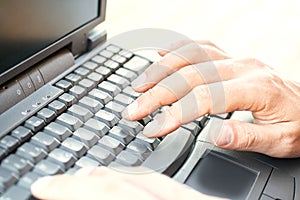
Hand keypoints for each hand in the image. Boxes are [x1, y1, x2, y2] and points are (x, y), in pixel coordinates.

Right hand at [31, 167, 222, 199]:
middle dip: (88, 182)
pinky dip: (141, 182)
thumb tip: (96, 193)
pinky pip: (167, 186)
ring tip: (89, 177)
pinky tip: (130, 183)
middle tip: (60, 182)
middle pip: (128, 183)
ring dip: (115, 178)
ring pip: (148, 180)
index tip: (46, 188)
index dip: (75, 189)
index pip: (114, 194)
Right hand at [122, 40, 299, 157]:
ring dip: (163, 68)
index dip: (174, 113)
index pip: (204, 98)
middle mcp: (243, 68)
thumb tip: (215, 134)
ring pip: (193, 56)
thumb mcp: (281, 140)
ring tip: (140, 82)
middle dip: (157, 93)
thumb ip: (247, 137)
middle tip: (134, 107)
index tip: (153, 127)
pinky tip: (163, 52)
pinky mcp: (235, 58)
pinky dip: (180, 48)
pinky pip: (204, 46)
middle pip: (190, 76)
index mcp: (255, 89)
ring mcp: (238, 60)